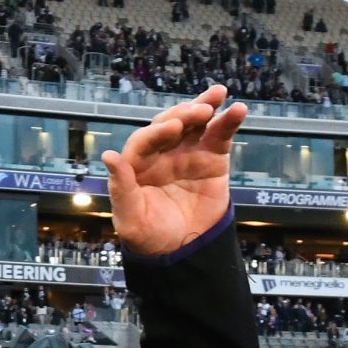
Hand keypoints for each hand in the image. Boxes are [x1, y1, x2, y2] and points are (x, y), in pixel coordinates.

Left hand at [102, 85, 247, 257]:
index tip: (175, 126)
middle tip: (200, 111)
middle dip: (184, 114)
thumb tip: (109, 156)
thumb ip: (121, 189)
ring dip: (205, 105)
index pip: (144, 140)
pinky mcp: (211, 158)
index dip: (158, 132)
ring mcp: (187, 153)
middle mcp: (161, 153)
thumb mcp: (131, 220)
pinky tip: (238, 109)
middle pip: (170, 124)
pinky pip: (219, 135)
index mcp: (137, 165)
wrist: (185, 252)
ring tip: (218, 94)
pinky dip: (229, 121)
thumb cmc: (151, 238)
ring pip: (195, 123)